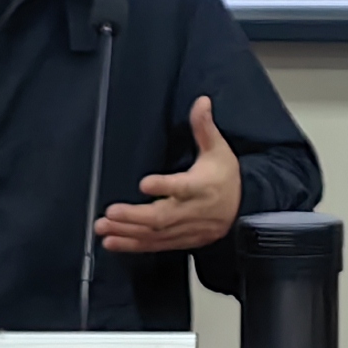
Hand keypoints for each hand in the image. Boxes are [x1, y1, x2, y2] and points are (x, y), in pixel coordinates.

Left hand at [98, 95, 244, 256]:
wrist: (244, 209)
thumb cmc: (226, 176)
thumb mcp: (218, 149)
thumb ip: (204, 127)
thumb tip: (201, 101)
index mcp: (203, 186)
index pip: (184, 187)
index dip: (165, 186)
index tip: (145, 183)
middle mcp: (194, 210)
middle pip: (163, 217)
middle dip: (135, 217)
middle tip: (110, 212)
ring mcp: (187, 229)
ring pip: (156, 234)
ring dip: (128, 233)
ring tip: (103, 228)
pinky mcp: (181, 240)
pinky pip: (155, 246)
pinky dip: (133, 246)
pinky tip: (112, 242)